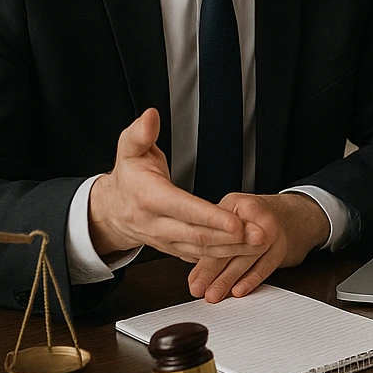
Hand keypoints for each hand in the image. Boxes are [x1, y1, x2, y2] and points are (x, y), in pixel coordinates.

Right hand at [88, 109, 261, 259]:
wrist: (112, 210)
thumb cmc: (129, 176)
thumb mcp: (129, 150)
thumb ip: (140, 133)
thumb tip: (151, 116)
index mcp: (148, 197)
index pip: (183, 208)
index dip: (210, 216)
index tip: (235, 222)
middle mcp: (156, 224)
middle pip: (196, 235)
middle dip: (230, 237)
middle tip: (260, 234)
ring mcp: (165, 240)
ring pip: (201, 249)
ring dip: (232, 249)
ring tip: (260, 243)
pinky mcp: (173, 249)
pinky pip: (199, 256)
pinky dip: (223, 256)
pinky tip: (246, 251)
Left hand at [187, 193, 329, 302]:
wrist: (292, 216)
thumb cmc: (252, 219)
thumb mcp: (229, 216)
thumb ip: (209, 235)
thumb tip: (186, 256)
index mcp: (235, 203)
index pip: (215, 232)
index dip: (202, 255)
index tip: (192, 276)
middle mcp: (256, 215)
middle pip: (231, 245)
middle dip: (212, 270)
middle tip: (199, 289)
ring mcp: (272, 230)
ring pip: (247, 257)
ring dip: (229, 278)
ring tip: (214, 294)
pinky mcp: (283, 246)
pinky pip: (267, 265)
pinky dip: (252, 279)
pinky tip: (240, 290)